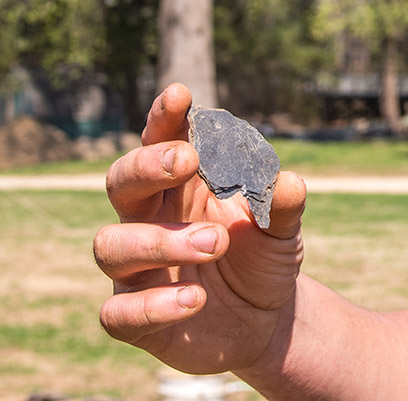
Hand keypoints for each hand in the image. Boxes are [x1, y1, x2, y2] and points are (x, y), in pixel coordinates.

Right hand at [94, 83, 306, 374]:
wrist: (266, 319)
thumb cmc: (263, 255)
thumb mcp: (282, 228)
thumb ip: (282, 204)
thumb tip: (287, 182)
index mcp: (182, 186)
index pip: (162, 142)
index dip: (165, 118)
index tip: (180, 95)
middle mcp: (149, 219)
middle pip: (121, 182)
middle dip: (147, 165)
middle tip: (187, 159)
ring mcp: (136, 269)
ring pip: (112, 245)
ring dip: (162, 241)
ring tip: (214, 242)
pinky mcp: (134, 318)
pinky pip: (119, 312)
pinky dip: (154, 305)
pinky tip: (196, 300)